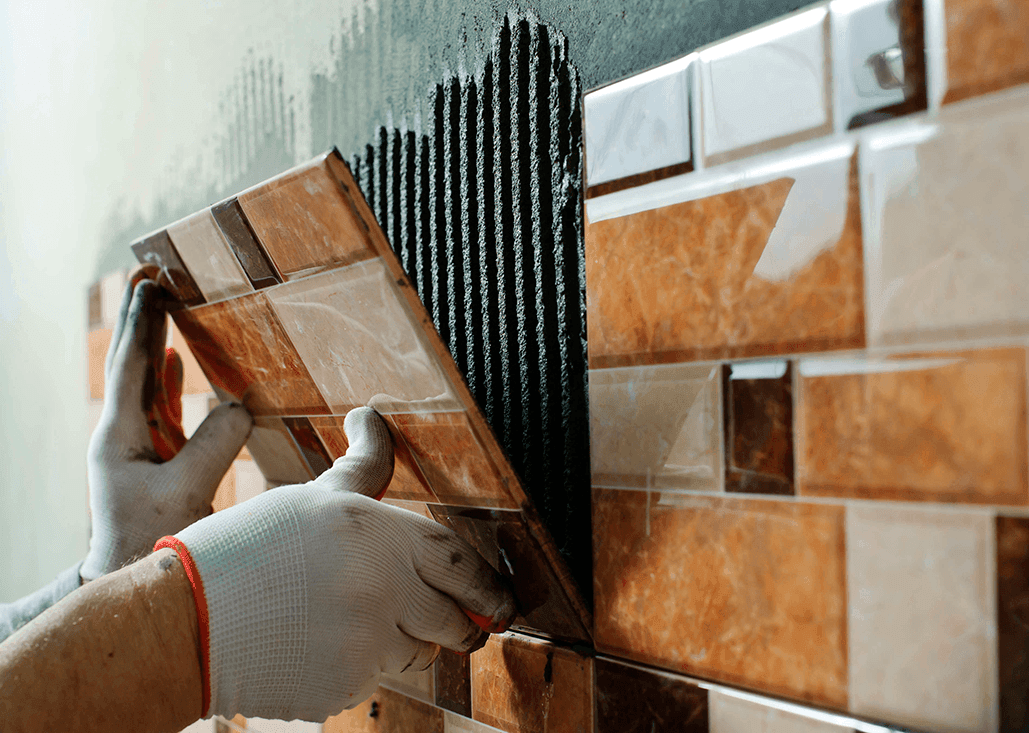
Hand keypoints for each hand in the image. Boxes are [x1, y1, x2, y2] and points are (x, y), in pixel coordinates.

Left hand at [82, 275, 252, 581]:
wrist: (131, 580)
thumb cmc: (151, 541)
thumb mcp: (187, 491)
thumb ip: (214, 445)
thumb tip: (239, 406)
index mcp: (119, 436)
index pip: (130, 367)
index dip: (143, 324)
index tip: (150, 286)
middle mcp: (120, 434)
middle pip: (131, 365)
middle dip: (144, 322)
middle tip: (153, 279)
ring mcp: (133, 446)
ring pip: (143, 382)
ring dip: (154, 343)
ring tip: (164, 305)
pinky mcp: (150, 458)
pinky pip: (157, 405)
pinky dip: (164, 377)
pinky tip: (172, 359)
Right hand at [157, 408, 516, 721]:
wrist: (185, 619)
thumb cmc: (247, 549)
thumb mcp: (311, 497)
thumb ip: (362, 469)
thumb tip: (371, 419)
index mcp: (379, 535)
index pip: (462, 563)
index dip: (491, 585)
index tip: (502, 600)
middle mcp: (383, 590)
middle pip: (457, 620)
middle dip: (461, 623)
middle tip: (454, 620)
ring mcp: (365, 645)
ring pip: (419, 654)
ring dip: (407, 643)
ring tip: (360, 622)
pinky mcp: (344, 689)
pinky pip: (378, 681)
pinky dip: (364, 668)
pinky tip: (324, 645)